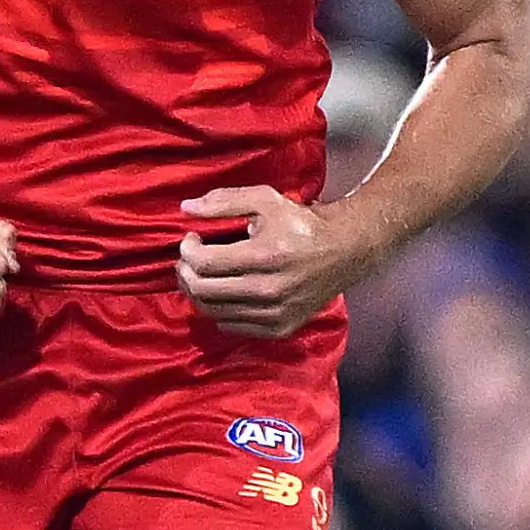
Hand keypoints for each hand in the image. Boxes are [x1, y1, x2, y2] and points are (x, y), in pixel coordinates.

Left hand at [176, 186, 361, 338]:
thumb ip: (224, 201)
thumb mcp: (265, 200)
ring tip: (202, 274)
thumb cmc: (301, 223)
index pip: (204, 263)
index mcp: (264, 255)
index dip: (187, 250)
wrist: (345, 250)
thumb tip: (186, 208)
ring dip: (198, 292)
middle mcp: (269, 290)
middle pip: (203, 290)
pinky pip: (232, 326)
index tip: (190, 239)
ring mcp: (274, 314)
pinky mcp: (280, 328)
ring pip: (213, 311)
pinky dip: (219, 310)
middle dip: (185, 272)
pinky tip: (223, 292)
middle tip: (188, 259)